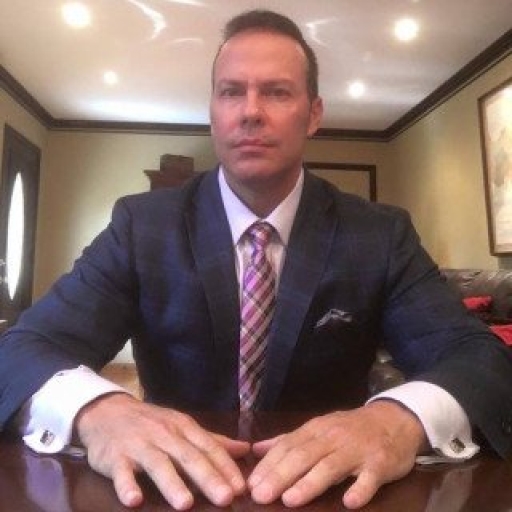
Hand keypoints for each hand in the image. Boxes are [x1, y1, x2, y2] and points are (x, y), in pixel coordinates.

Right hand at [75, 393, 249, 509]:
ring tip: (185, 504)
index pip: (209, 447)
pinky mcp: (115, 456)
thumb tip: (245, 449)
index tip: (241, 487)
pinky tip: (134, 500)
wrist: (107, 411)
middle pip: (188, 456)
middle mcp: (164, 434)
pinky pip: (121, 472)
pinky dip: (127, 485)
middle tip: (225, 498)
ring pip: (158, 464)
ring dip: (172, 483)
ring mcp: (139, 444)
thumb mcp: (182, 426)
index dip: (225, 467)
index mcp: (183, 427)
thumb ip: (212, 441)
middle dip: (208, 477)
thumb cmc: (151, 423)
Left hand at [248, 401, 426, 508]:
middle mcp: (333, 438)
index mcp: (316, 430)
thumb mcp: (319, 428)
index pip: (288, 446)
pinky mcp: (380, 463)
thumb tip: (257, 449)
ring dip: (310, 483)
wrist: (395, 419)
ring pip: (331, 466)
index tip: (250, 483)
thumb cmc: (351, 428)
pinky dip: (360, 489)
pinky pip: (370, 478)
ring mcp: (357, 450)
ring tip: (290, 500)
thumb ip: (288, 439)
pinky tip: (349, 502)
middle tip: (261, 495)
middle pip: (304, 456)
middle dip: (280, 475)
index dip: (269, 465)